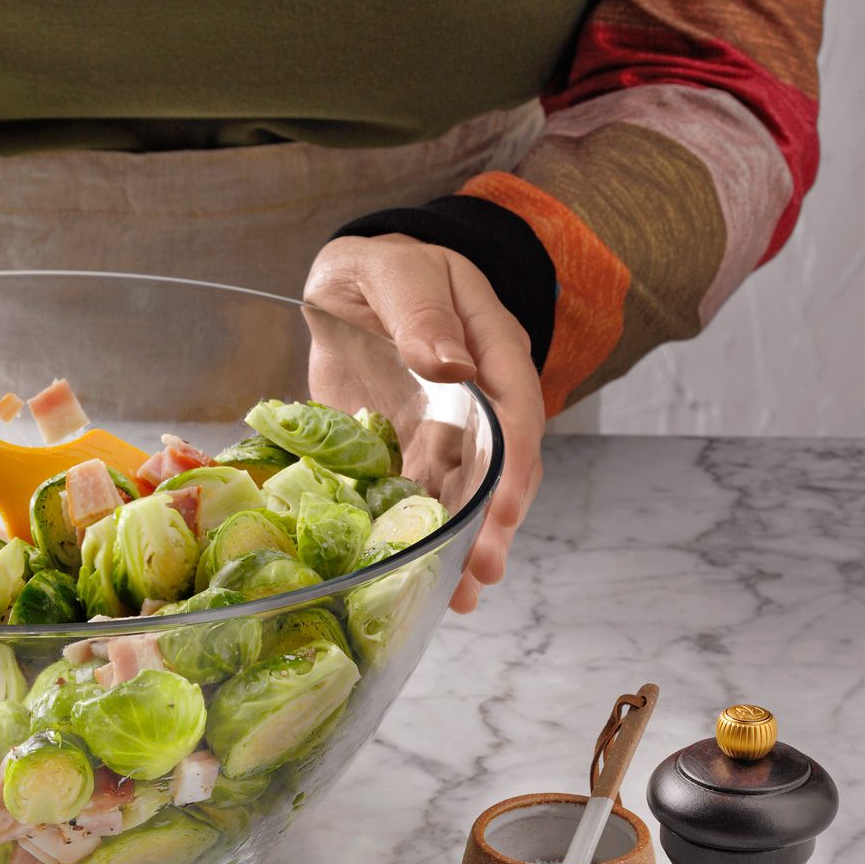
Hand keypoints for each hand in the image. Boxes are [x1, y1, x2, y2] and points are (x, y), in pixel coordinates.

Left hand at [303, 234, 544, 612]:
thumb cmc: (383, 268)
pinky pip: (417, 497)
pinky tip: (413, 574)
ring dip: (461, 543)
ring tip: (455, 595)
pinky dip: (416, 534)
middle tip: (481, 573)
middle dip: (493, 524)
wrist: (347, 283)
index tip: (501, 511)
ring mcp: (445, 429)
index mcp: (492, 348)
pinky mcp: (407, 450)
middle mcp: (479, 399)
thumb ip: (423, 317)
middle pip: (498, 467)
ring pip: (463, 493)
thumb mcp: (399, 275)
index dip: (512, 466)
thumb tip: (451, 364)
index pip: (517, 413)